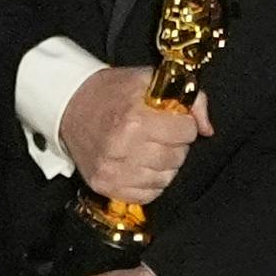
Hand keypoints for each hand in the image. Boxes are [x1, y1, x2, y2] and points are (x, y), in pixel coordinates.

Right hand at [57, 63, 206, 205]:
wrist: (69, 106)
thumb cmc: (111, 92)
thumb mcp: (149, 81)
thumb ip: (188, 98)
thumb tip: (206, 128)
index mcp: (136, 117)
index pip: (186, 131)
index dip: (184, 123)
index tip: (173, 119)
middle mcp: (124, 146)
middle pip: (178, 156)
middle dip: (175, 144)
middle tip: (160, 134)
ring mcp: (113, 170)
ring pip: (166, 178)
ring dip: (164, 165)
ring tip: (150, 149)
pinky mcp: (105, 186)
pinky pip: (148, 195)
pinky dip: (151, 183)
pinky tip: (142, 166)